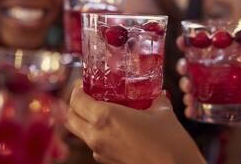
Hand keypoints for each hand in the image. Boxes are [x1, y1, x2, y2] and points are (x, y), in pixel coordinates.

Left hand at [66, 84, 205, 163]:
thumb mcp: (162, 112)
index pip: (76, 101)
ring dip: (84, 120)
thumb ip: (154, 99)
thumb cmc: (170, 142)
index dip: (77, 89)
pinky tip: (115, 128)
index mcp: (105, 118)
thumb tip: (156, 93)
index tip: (85, 84)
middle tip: (88, 95)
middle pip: (70, 118)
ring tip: (102, 110)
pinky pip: (94, 144)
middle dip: (74, 105)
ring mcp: (100, 152)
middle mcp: (97, 136)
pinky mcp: (107, 162)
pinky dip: (97, 133)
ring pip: (79, 133)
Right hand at [176, 36, 240, 134]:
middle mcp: (216, 76)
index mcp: (227, 63)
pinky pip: (198, 109)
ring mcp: (213, 93)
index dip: (191, 44)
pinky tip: (190, 111)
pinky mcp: (214, 109)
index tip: (182, 41)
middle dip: (182, 66)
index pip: (206, 50)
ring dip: (185, 87)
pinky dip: (191, 109)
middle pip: (191, 67)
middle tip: (183, 68)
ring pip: (191, 87)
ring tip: (188, 91)